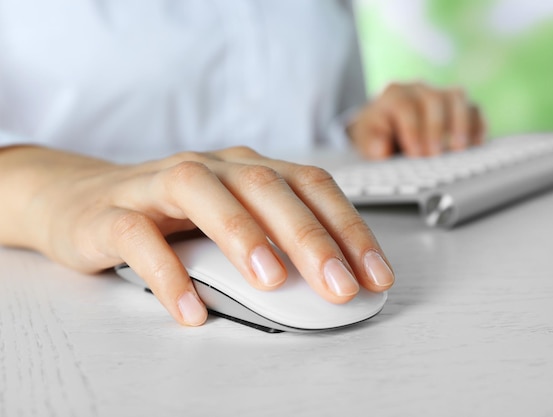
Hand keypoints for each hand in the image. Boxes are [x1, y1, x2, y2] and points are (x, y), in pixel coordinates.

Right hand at [2, 146, 393, 325]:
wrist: (81, 199)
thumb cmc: (171, 214)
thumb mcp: (233, 220)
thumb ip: (276, 242)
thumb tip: (331, 282)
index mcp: (246, 168)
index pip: (309, 185)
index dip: (347, 227)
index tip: (374, 273)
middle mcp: (210, 168)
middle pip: (265, 187)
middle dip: (309, 236)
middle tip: (339, 284)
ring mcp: (158, 185)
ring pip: (203, 194)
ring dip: (243, 236)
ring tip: (273, 282)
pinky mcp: (113, 213)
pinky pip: (139, 238)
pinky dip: (167, 275)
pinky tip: (191, 310)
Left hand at [348, 82, 486, 158]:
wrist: (387, 127)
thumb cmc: (378, 134)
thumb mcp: (366, 138)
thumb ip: (371, 143)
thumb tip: (381, 149)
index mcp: (395, 94)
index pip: (406, 107)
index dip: (412, 131)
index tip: (416, 154)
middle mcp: (420, 89)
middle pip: (433, 100)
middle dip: (436, 129)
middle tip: (435, 156)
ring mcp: (441, 94)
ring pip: (457, 99)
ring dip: (460, 124)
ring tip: (459, 150)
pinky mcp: (459, 107)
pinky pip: (474, 110)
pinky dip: (477, 126)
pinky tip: (476, 145)